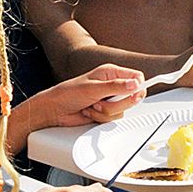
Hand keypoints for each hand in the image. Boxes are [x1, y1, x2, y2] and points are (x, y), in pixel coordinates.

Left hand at [10, 65, 146, 150]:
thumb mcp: (93, 88)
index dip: (138, 86)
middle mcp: (112, 85)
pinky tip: (90, 112)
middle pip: (132, 96)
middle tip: (104, 100)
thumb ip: (116, 87)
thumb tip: (134, 84)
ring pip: (122, 110)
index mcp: (111, 73)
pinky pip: (113, 118)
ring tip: (92, 105)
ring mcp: (109, 100)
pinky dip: (101, 118)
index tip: (135, 94)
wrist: (54, 110)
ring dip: (106, 111)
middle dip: (117, 103)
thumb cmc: (68, 93)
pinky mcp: (105, 112)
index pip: (136, 77)